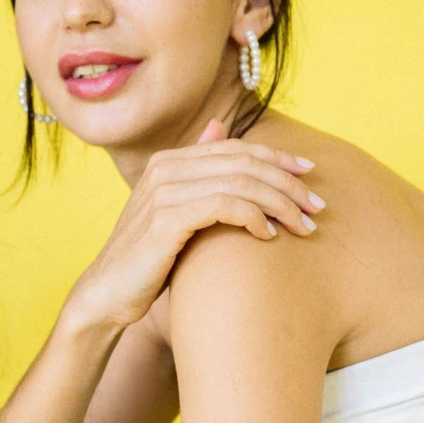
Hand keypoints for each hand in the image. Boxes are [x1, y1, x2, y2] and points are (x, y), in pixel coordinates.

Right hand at [66, 120, 322, 334]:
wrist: (107, 295)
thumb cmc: (148, 259)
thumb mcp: (175, 211)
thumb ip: (198, 172)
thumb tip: (219, 126)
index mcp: (169, 162)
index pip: (236, 148)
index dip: (277, 158)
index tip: (309, 174)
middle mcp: (165, 169)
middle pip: (243, 163)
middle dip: (287, 183)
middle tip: (316, 207)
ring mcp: (163, 193)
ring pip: (240, 183)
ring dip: (280, 204)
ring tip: (303, 226)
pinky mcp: (165, 221)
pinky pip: (225, 206)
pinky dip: (254, 217)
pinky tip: (270, 236)